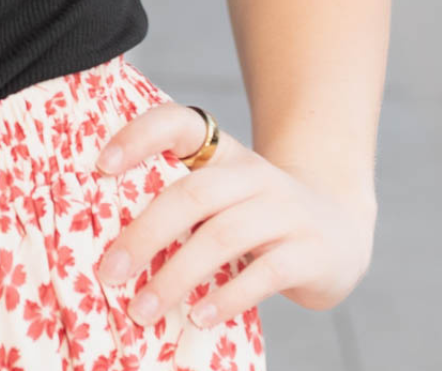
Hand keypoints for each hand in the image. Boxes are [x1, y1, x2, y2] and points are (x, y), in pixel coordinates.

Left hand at [93, 102, 375, 331]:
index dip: (138, 137)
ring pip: (222, 237)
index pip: (178, 124)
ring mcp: (286, 211)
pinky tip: (197, 317)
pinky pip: (263, 274)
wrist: (341, 228)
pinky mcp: (310, 252)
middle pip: (191, 194)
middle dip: (145, 235)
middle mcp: (254, 174)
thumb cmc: (257, 216)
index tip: (100, 166)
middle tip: (109, 272)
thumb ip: (179, 206)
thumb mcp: (223, 195)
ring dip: (176, 276)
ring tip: (142, 308)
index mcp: (224, 153)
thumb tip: (111, 246)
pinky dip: (226, 297)